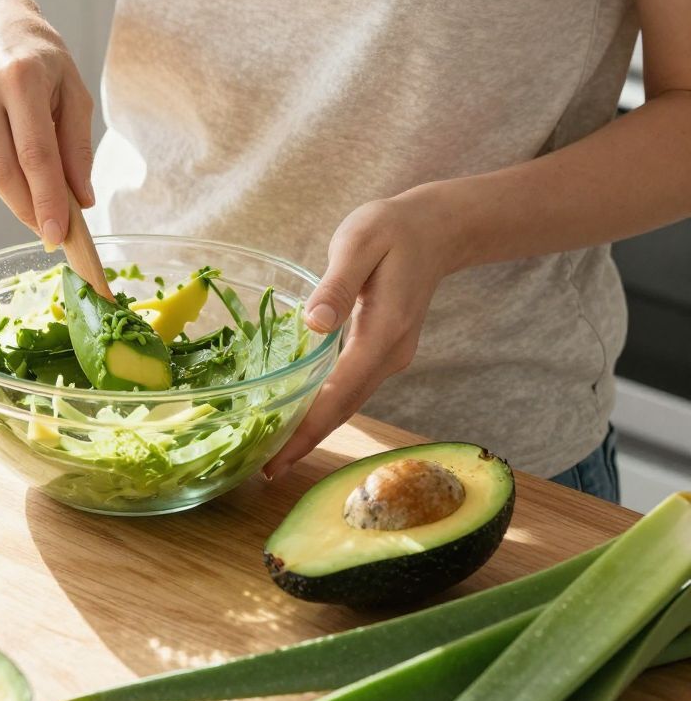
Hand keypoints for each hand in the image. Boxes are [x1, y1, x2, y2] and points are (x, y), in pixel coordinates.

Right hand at [0, 0, 93, 244]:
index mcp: (23, 76)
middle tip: (47, 229)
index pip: (36, 154)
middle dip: (26, 208)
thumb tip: (80, 200)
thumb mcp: (71, 87)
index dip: (46, 201)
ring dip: (10, 184)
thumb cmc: (37, 55)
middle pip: (2, 171)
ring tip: (26, 158)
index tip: (58, 236)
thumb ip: (78, 145)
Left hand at [265, 187, 459, 476]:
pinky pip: (352, 387)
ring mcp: (391, 356)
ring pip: (349, 402)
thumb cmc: (391, 229)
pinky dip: (326, 407)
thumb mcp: (359, 243)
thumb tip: (313, 325)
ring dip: (315, 428)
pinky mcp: (384, 351)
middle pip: (345, 408)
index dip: (308, 429)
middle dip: (307, 441)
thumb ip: (335, 286)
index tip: (279, 458)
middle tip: (266, 471)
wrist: (435, 230)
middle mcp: (391, 354)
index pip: (340, 392)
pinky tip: (300, 415)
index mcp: (383, 332)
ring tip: (276, 453)